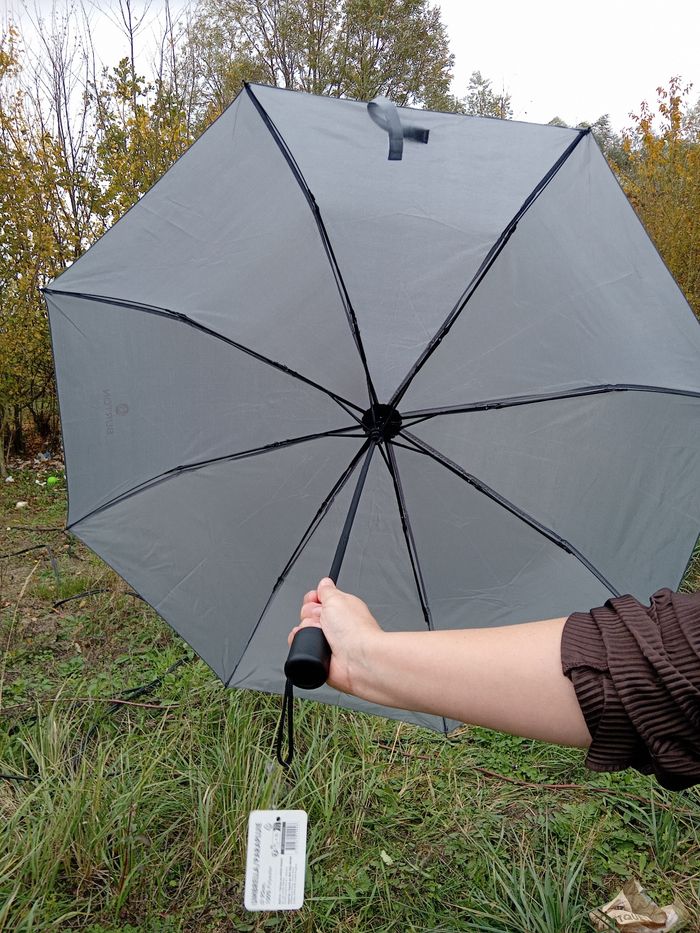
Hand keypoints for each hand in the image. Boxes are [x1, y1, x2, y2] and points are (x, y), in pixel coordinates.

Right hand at [289, 578, 383, 696]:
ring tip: (320, 634)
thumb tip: (324, 583)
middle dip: (309, 615)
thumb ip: (327, 590)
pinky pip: (300, 646)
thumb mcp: (337, 599)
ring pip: (302, 630)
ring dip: (305, 630)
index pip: (317, 600)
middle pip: (307, 614)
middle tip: (322, 619)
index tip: (315, 601)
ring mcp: (327, 641)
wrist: (358, 658)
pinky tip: (312, 643)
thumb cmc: (355, 629)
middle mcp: (334, 625)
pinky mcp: (320, 655)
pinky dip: (300, 644)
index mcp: (340, 609)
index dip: (312, 599)